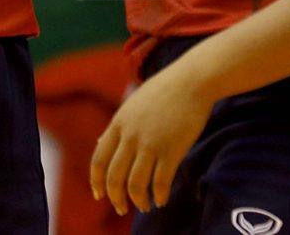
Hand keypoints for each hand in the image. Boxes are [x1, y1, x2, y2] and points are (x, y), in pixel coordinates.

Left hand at [90, 63, 213, 215]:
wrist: (192, 81)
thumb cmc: (164, 91)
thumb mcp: (132, 105)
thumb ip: (117, 126)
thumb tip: (99, 143)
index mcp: (119, 123)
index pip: (99, 160)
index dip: (96, 181)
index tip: (99, 195)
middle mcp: (131, 136)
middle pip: (114, 177)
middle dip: (116, 198)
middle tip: (121, 208)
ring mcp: (151, 143)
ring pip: (136, 184)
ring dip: (138, 201)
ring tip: (144, 206)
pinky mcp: (172, 150)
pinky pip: (161, 182)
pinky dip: (160, 196)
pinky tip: (162, 200)